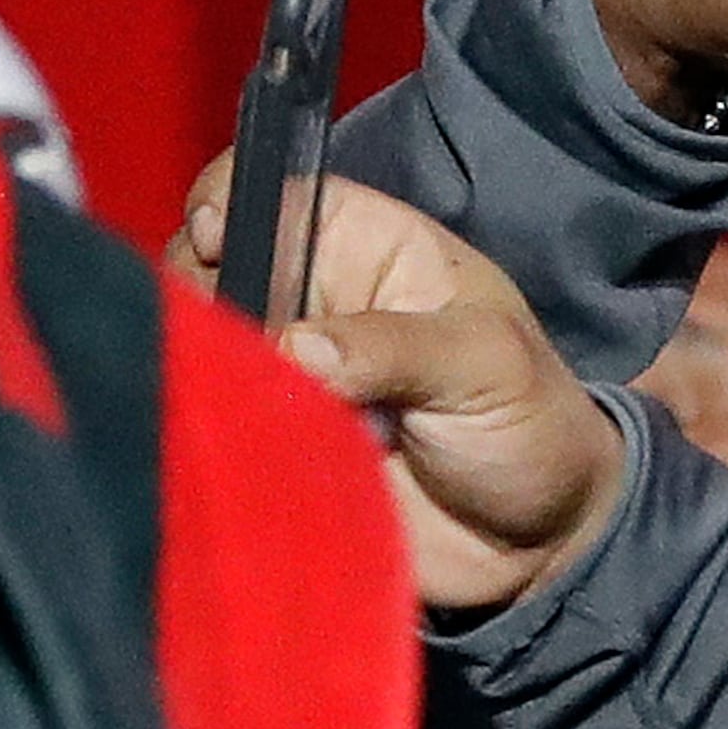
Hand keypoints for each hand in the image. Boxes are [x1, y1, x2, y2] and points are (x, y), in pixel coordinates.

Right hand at [177, 166, 624, 614]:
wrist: (534, 538)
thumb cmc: (529, 422)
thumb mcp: (486, 363)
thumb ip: (397, 347)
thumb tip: (294, 347)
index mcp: (362, 244)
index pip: (264, 190)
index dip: (225, 203)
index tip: (219, 245)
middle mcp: (305, 300)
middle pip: (201, 270)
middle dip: (206, 306)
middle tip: (253, 358)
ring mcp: (277, 372)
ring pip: (193, 351)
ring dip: (208, 378)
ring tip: (268, 416)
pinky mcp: (263, 440)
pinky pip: (206, 427)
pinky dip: (211, 437)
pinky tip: (247, 454)